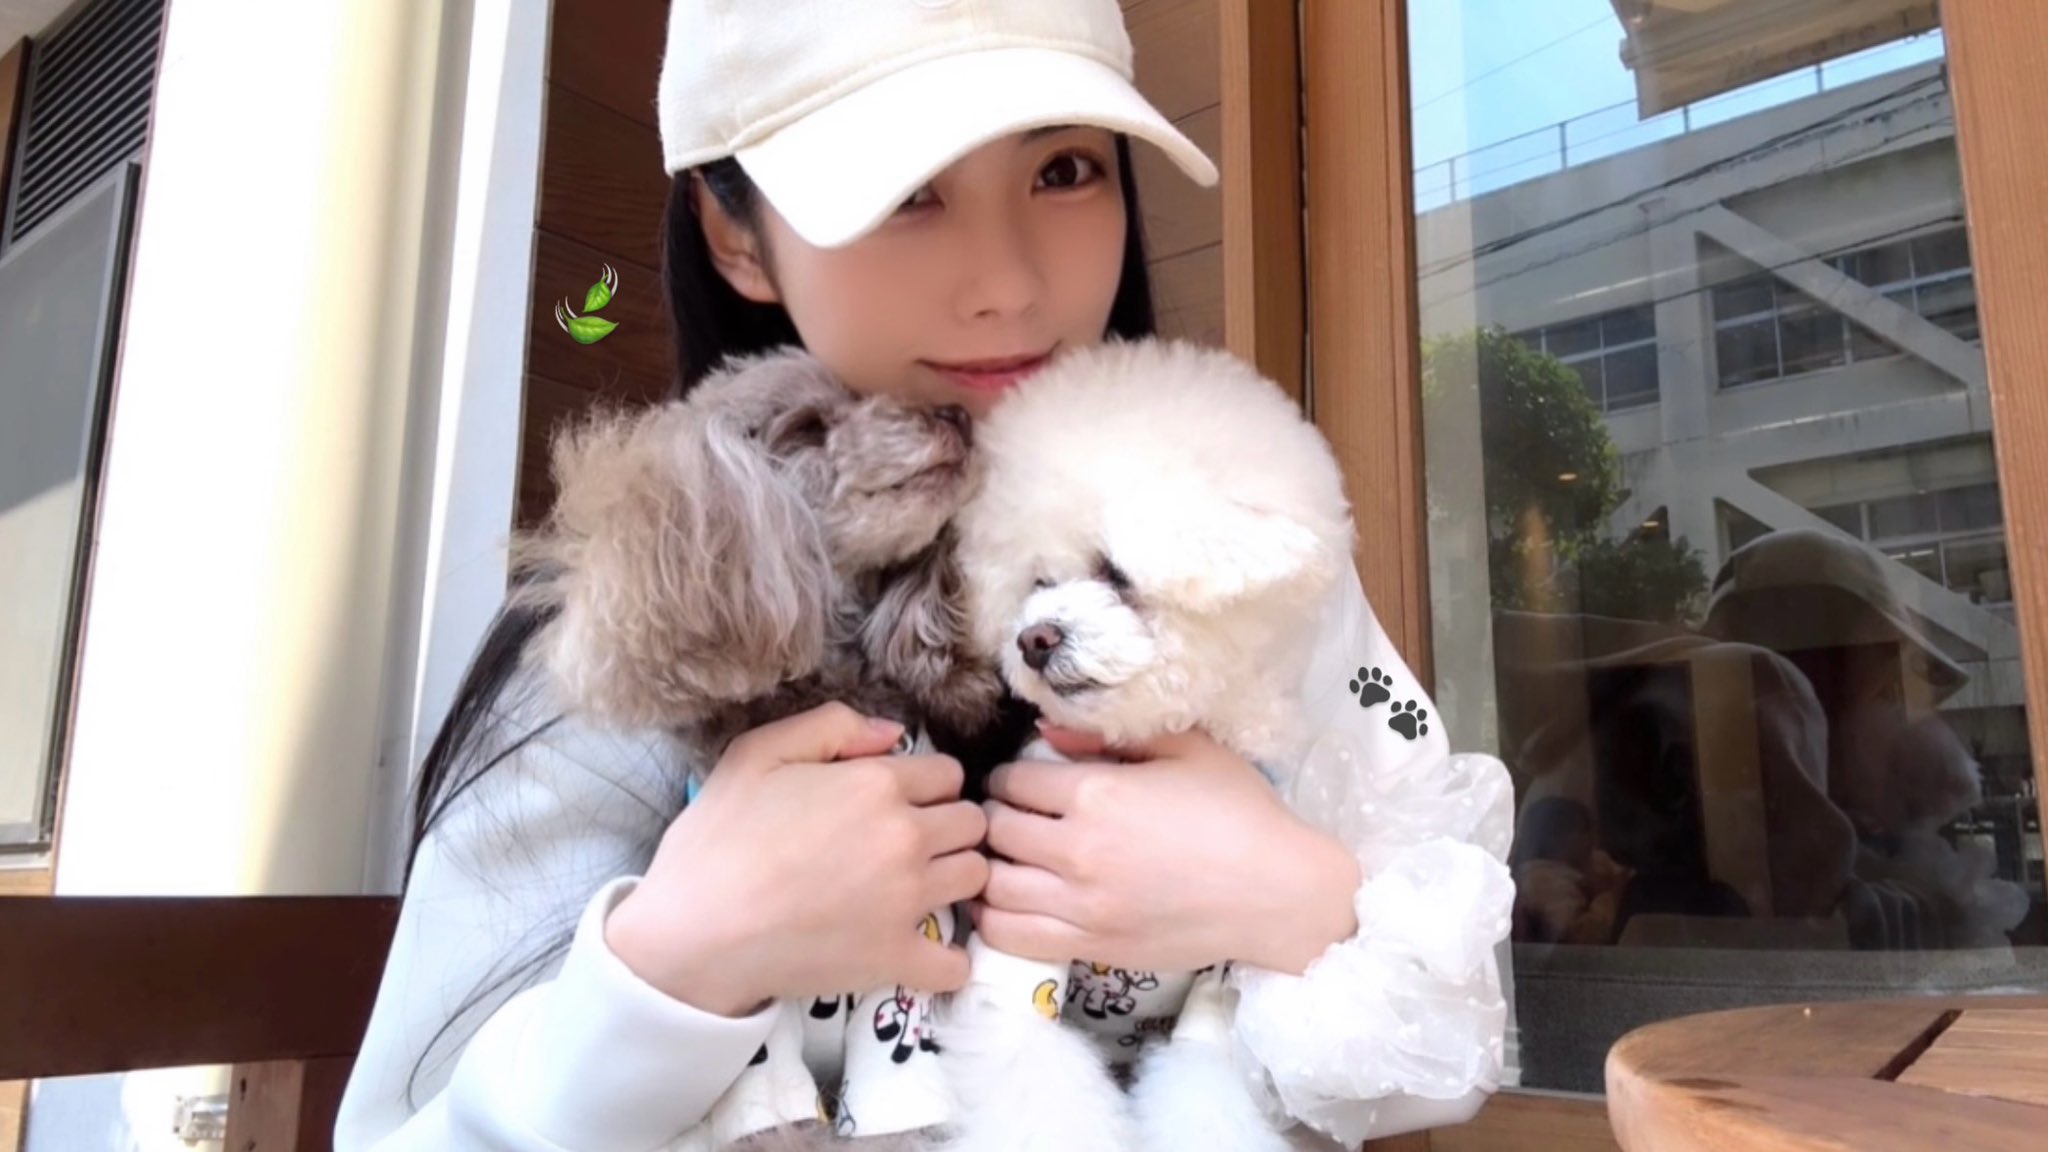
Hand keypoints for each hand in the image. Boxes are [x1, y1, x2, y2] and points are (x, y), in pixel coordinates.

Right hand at [606, 703, 987, 1015]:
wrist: (691, 932)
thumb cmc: (717, 839)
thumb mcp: (757, 753)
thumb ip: (831, 727)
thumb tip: (893, 733)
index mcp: (877, 783)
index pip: (948, 774)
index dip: (926, 786)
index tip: (900, 804)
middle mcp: (905, 837)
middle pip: (972, 823)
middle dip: (948, 827)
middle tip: (908, 845)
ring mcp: (907, 901)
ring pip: (975, 878)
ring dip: (954, 879)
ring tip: (915, 889)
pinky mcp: (896, 959)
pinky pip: (956, 962)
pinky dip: (946, 959)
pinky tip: (920, 949)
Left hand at [975, 724, 1360, 974]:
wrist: (1277, 892)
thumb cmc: (1238, 812)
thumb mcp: (1186, 748)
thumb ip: (1112, 733)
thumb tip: (1048, 730)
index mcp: (1097, 795)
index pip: (1012, 781)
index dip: (1009, 777)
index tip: (1020, 782)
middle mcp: (1078, 851)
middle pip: (995, 830)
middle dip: (995, 817)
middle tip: (1012, 817)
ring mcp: (1080, 905)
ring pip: (992, 885)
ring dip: (990, 867)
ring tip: (1008, 859)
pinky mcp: (1090, 947)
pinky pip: (1010, 936)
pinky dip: (994, 918)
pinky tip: (1011, 902)